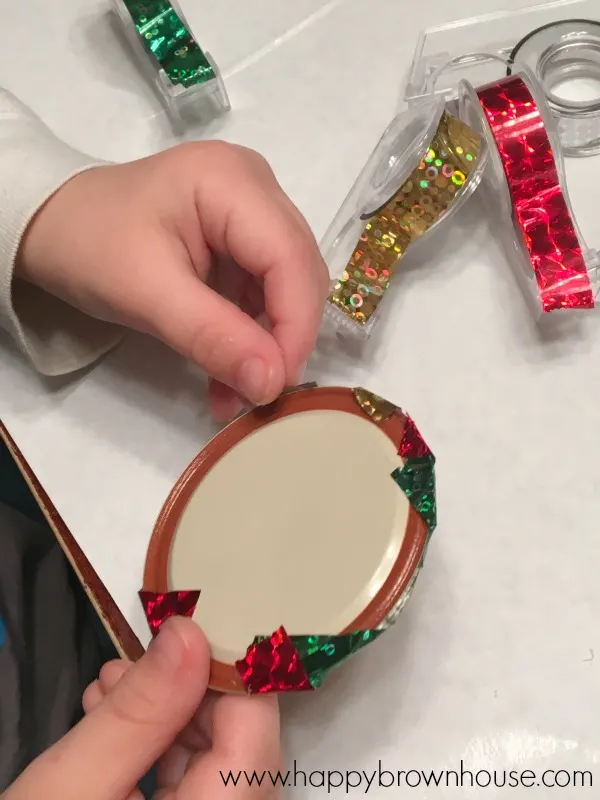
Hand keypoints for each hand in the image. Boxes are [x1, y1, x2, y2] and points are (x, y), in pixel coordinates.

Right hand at [3, 619, 280, 798]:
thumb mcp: (69, 792)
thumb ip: (138, 713)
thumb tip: (189, 631)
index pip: (256, 736)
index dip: (232, 673)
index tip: (189, 628)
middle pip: (240, 750)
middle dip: (188, 694)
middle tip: (131, 662)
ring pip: (215, 766)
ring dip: (168, 719)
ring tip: (108, 690)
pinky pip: (192, 791)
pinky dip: (157, 754)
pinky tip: (111, 725)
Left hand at [16, 142, 328, 418]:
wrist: (51, 227)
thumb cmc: (88, 246)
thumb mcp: (146, 294)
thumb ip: (213, 336)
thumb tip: (272, 383)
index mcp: (233, 181)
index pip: (290, 257)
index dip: (295, 325)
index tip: (277, 384)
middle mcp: (255, 187)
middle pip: (297, 271)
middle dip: (283, 338)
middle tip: (258, 393)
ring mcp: (251, 212)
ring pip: (285, 288)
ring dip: (265, 346)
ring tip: (235, 394)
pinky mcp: (240, 240)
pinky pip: (262, 293)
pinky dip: (248, 337)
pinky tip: (227, 376)